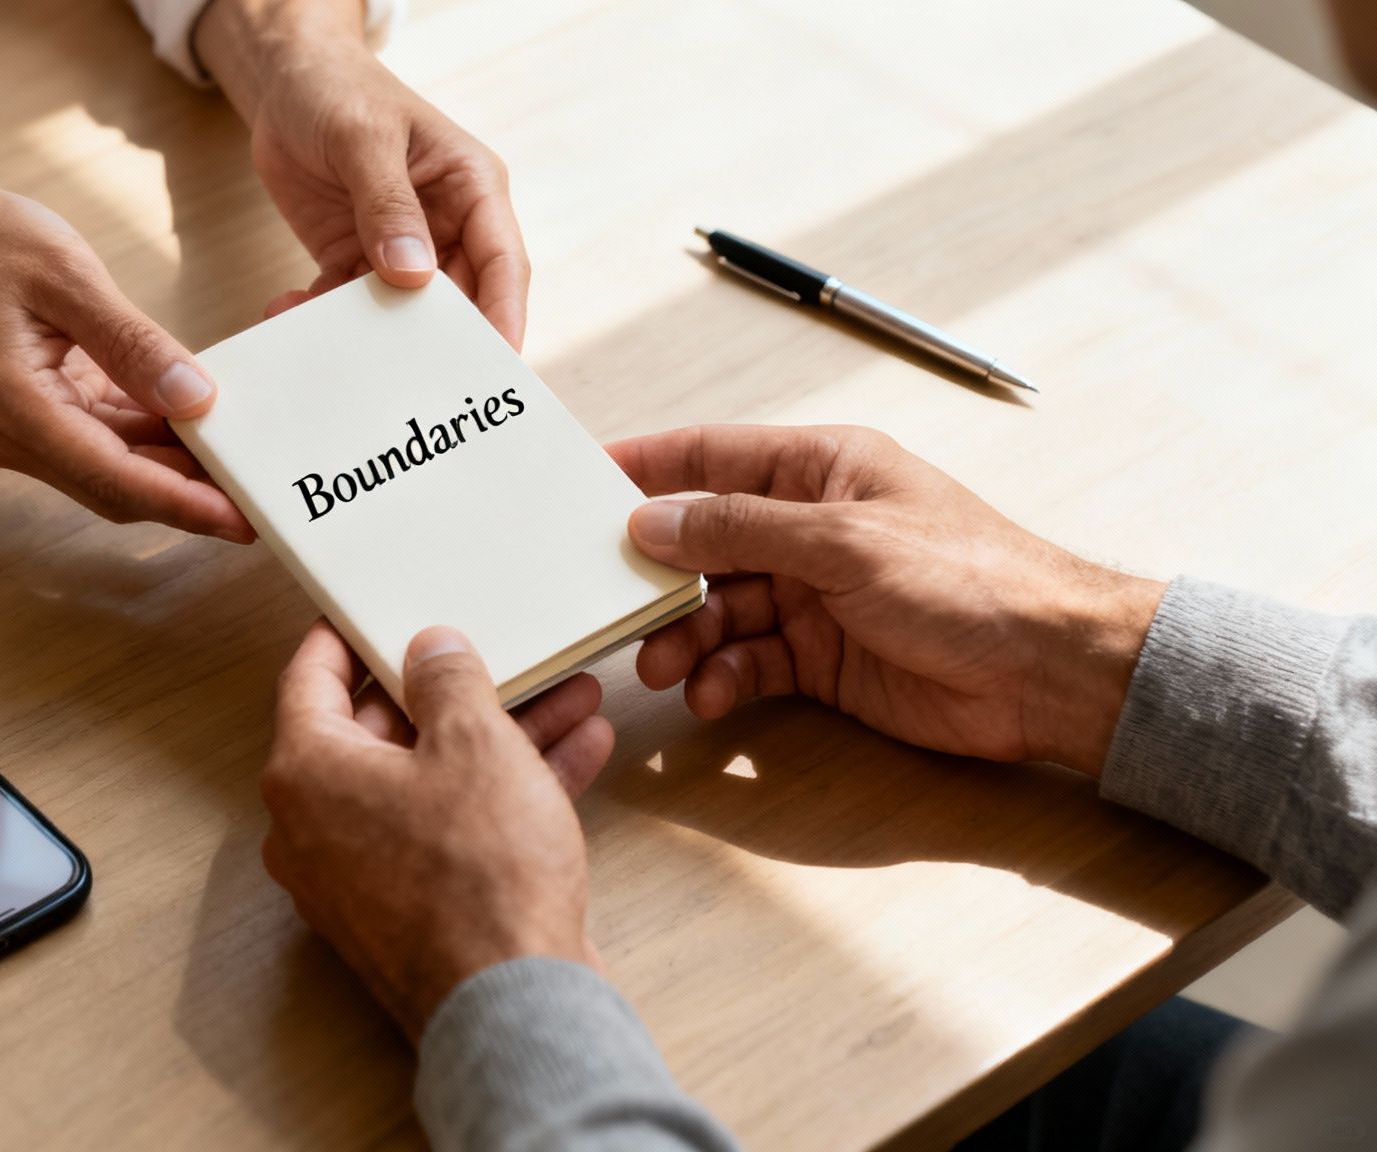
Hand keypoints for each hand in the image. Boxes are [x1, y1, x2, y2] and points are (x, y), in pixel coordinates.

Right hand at [0, 187, 252, 539]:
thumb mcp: (66, 274)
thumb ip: (132, 342)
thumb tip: (195, 396)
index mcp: (11, 403)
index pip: (111, 475)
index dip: (180, 502)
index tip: (238, 517)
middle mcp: (10, 434)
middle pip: (114, 488)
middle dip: (188, 498)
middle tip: (260, 498)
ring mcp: (17, 432)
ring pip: (110, 471)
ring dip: (171, 469)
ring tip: (240, 462)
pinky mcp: (33, 417)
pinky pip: (99, 443)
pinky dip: (148, 440)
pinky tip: (194, 425)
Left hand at [196, 1, 528, 344]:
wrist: (287, 81)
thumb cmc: (340, 90)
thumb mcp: (365, 138)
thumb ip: (387, 204)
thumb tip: (413, 273)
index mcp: (473, 190)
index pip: (503, 264)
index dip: (503, 317)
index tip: (493, 365)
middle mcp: (445, 226)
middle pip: (455, 302)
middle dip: (431, 343)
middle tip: (402, 381)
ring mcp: (400, 248)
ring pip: (399, 314)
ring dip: (364, 335)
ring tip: (327, 347)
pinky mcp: (355, 260)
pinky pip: (345, 304)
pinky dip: (320, 317)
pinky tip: (287, 313)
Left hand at [262, 622, 615, 1038]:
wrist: (513, 1004)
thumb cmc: (479, 876)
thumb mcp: (476, 743)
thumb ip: (449, 680)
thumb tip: (431, 650)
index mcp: (307, 774)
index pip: (310, 679)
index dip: (346, 635)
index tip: (365, 607)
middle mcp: (315, 827)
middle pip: (381, 731)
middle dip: (454, 689)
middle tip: (496, 649)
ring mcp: (360, 876)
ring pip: (429, 780)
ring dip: (500, 736)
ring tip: (567, 694)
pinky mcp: (409, 910)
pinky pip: (450, 828)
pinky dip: (503, 792)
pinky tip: (577, 749)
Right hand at [609, 425, 1165, 773]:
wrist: (1048, 672)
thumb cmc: (970, 580)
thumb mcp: (844, 541)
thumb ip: (740, 528)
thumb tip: (653, 519)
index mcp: (822, 469)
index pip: (713, 455)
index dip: (647, 465)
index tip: (582, 481)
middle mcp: (811, 526)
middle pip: (704, 540)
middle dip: (657, 574)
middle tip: (614, 605)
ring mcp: (814, 594)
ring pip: (719, 608)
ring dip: (685, 636)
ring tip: (663, 666)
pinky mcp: (822, 657)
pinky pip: (748, 661)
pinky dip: (722, 677)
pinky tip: (711, 694)